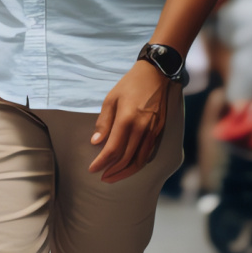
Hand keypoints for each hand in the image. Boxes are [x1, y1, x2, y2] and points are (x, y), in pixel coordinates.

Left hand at [89, 59, 171, 182]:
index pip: (112, 149)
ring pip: (140, 160)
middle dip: (113, 171)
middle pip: (126, 158)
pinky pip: (148, 154)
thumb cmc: (130, 85)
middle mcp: (141, 129)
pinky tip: (130, 167)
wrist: (156, 75)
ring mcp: (152, 131)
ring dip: (126, 172)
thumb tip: (96, 142)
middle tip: (102, 177)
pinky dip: (138, 164)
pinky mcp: (159, 132)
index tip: (92, 169)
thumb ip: (104, 122)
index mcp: (127, 120)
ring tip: (114, 177)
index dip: (101, 162)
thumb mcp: (111, 99)